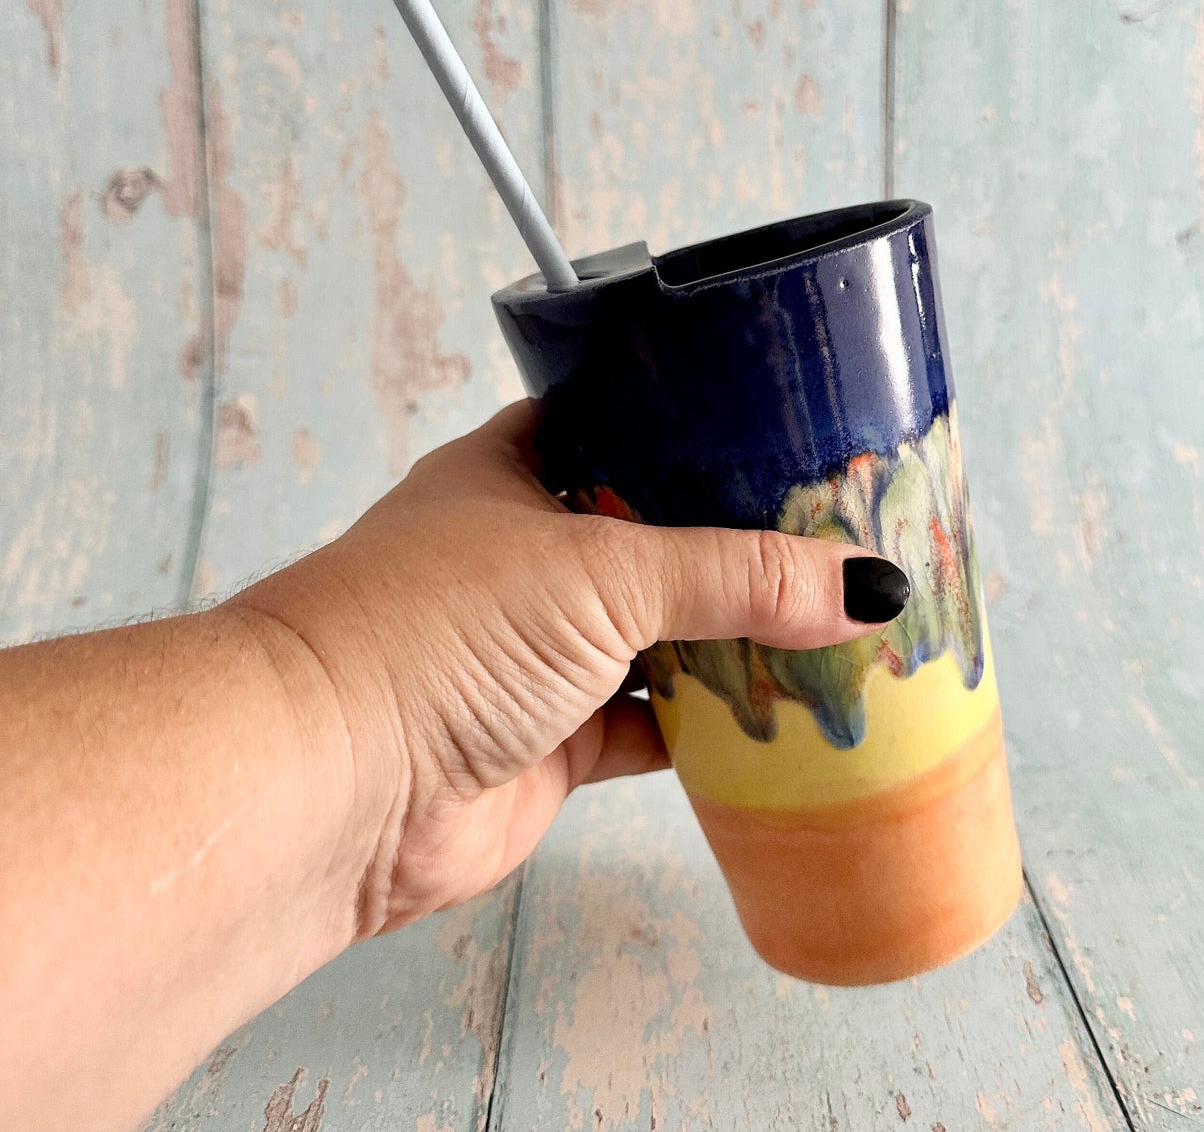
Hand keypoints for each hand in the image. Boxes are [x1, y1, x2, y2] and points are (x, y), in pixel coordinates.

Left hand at [229, 400, 905, 938]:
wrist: (328, 785)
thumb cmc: (435, 628)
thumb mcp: (601, 570)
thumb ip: (737, 575)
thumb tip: (869, 585)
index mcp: (517, 468)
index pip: (626, 424)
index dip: (704, 425)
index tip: (795, 427)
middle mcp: (528, 553)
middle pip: (658, 538)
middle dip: (741, 545)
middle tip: (843, 533)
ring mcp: (541, 651)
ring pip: (664, 636)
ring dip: (737, 641)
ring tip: (843, 621)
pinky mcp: (555, 741)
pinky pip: (657, 726)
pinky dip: (715, 728)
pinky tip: (790, 718)